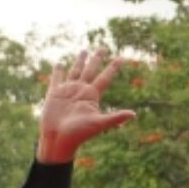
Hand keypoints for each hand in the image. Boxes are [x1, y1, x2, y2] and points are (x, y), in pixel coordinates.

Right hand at [36, 49, 134, 163]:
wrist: (59, 140)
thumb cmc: (80, 134)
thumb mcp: (98, 123)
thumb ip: (115, 118)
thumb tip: (134, 114)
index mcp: (92, 96)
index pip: (105, 78)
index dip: (113, 68)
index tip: (122, 58)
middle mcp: (81, 91)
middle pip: (91, 70)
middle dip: (97, 59)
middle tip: (103, 48)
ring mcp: (68, 91)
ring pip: (75, 71)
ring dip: (80, 61)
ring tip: (84, 50)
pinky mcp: (54, 94)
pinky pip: (56, 79)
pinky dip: (58, 71)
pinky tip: (60, 63)